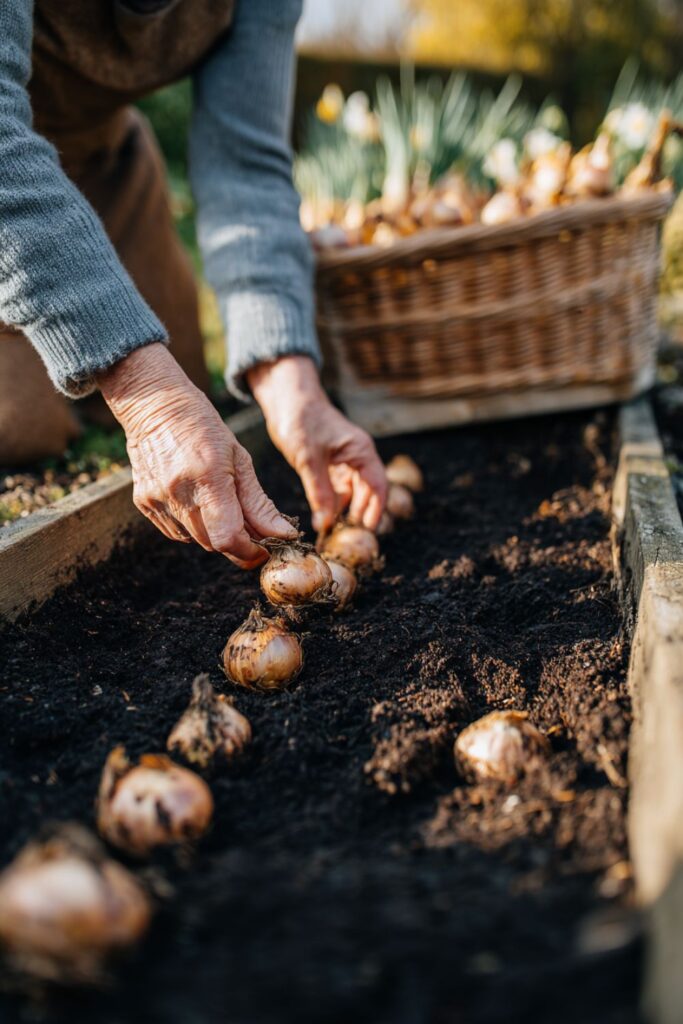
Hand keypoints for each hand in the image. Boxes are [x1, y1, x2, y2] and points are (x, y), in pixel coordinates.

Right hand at [98, 344, 296, 566]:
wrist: (154, 405)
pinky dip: (193, 527)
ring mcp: (156, 499)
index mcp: (208, 478)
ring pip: (194, 541)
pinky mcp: (143, 502)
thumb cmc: (204, 426)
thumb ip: (259, 503)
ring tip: (222, 507)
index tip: (264, 548)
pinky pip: (175, 532)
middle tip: (250, 528)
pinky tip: (198, 503)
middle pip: (213, 544)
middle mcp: (178, 493)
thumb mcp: (240, 459)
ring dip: (215, 534)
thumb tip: (283, 534)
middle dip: (236, 543)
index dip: (250, 552)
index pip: (228, 538)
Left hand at [248, 356, 385, 532]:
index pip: (378, 486)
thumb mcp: (309, 459)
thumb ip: (320, 492)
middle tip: (348, 539)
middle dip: (361, 514)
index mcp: (361, 451)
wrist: (286, 399)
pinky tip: (324, 517)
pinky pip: (339, 487)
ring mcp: (345, 459)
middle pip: (368, 491)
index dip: (375, 510)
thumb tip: (324, 524)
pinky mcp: (331, 462)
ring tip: (335, 532)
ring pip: (353, 491)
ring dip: (346, 510)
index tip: (367, 531)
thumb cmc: (300, 420)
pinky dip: (334, 502)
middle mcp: (358, 456)